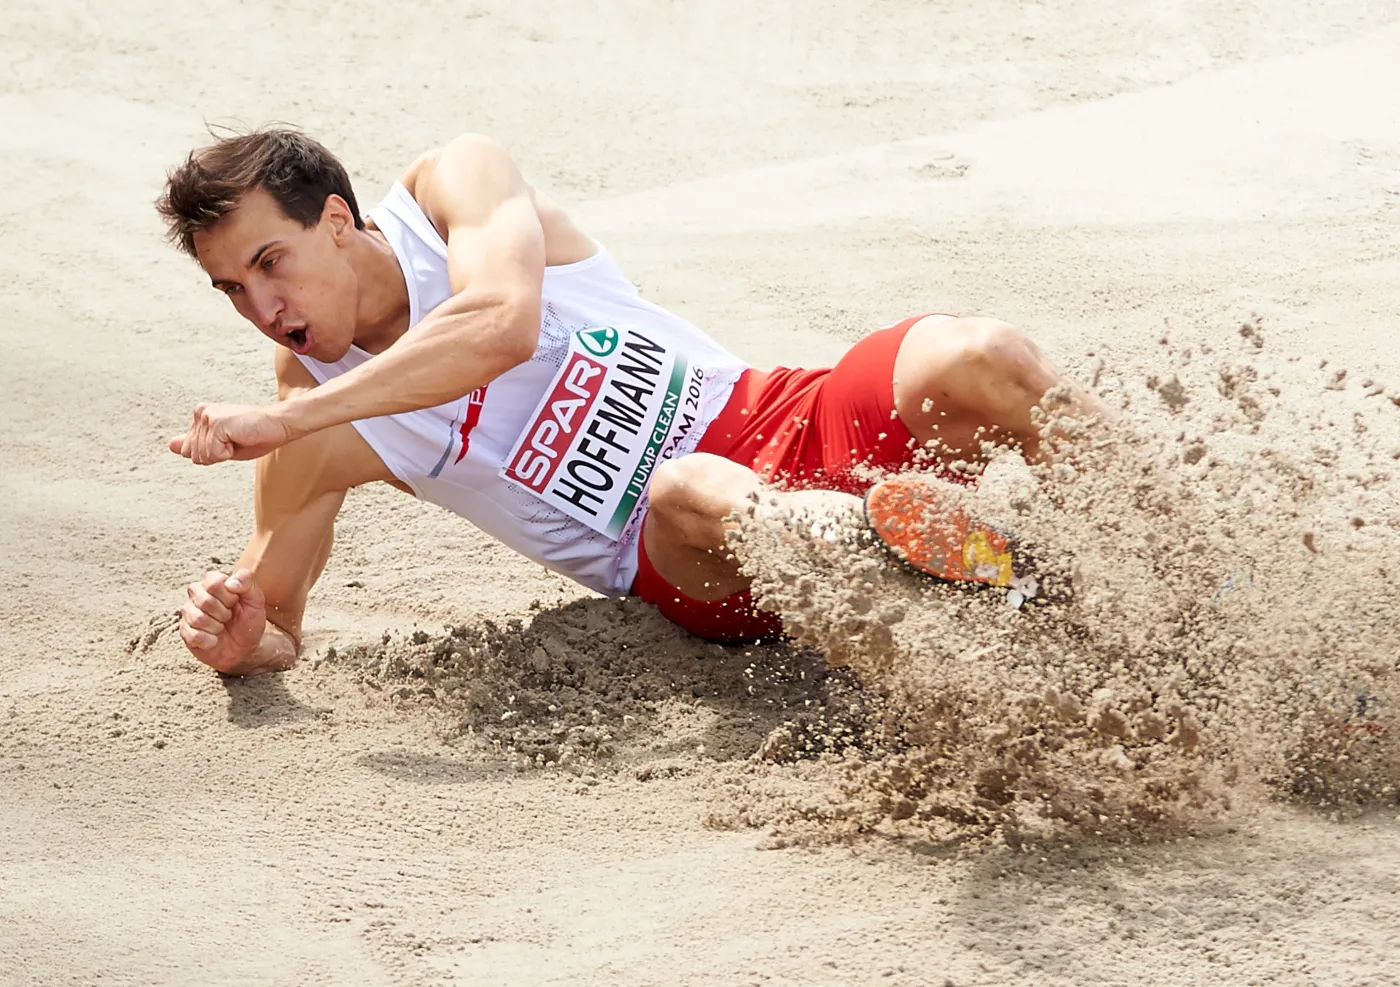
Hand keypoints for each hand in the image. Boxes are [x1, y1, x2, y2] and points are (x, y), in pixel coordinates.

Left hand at [169, 403, 297, 464]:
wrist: (280, 425)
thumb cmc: (256, 435)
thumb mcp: (222, 444)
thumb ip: (196, 444)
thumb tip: (171, 445)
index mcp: (200, 415)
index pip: (189, 451)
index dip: (211, 455)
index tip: (230, 442)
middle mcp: (200, 413)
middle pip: (194, 455)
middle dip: (216, 456)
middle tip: (236, 441)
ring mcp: (207, 416)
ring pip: (202, 456)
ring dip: (224, 454)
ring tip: (239, 438)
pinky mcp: (216, 423)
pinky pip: (213, 454)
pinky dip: (228, 453)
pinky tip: (240, 438)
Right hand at [179, 569, 286, 675]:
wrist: (245, 647)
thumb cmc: (248, 620)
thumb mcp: (256, 600)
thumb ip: (247, 582)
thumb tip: (230, 582)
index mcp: (213, 582)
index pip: (213, 582)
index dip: (229, 596)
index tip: (236, 602)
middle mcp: (196, 594)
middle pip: (204, 601)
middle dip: (224, 613)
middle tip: (229, 617)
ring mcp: (188, 613)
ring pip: (197, 618)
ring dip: (216, 627)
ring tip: (221, 627)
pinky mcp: (185, 632)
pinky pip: (193, 635)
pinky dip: (209, 641)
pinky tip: (214, 640)